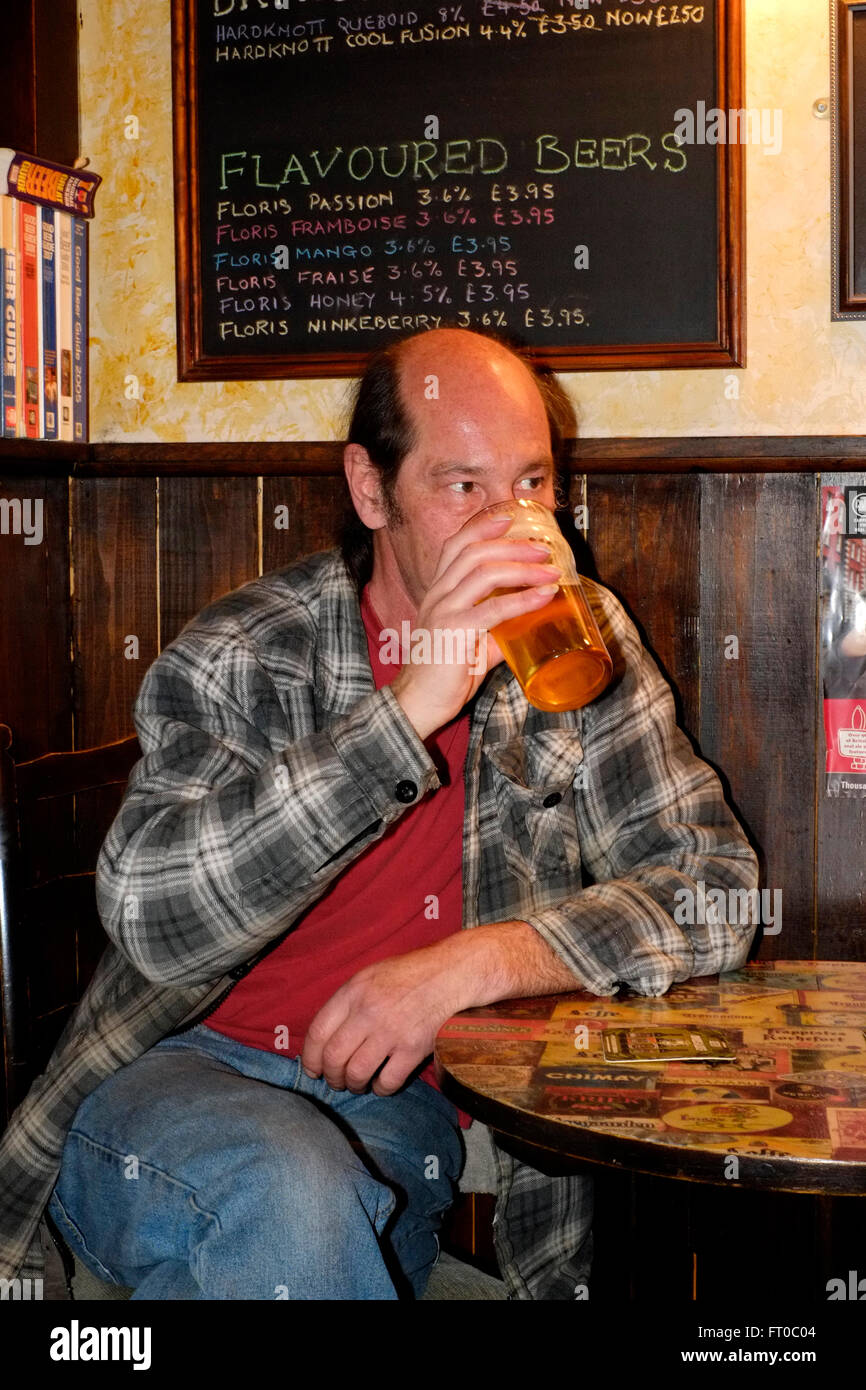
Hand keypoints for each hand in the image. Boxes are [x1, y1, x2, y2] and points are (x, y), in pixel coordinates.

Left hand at [301, 940, 472, 1095]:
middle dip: (331, 1076)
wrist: (451, 974)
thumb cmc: (409, 974)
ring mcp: (391, 1031)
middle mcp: (368, 1012)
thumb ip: (347, 1002)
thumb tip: (326, 1037)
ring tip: (357, 1085)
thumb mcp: (370, 976)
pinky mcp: (413, 1048)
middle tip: (336, 1081)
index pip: (318, 1032)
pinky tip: (381, 1085)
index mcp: (354, 991)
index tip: (313, 1069)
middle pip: (334, 1057)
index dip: (311, 1057)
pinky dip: (381, 1089)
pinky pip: (388, 1082)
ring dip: (353, 1085)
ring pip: (357, 1073)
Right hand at [391, 510, 560, 738]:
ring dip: (522, 568)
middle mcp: (438, 595)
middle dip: (512, 545)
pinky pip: (493, 608)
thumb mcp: (470, 644)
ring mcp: (444, 611)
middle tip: (543, 548)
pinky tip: (544, 597)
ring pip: (484, 573)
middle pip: (474, 551)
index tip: (509, 518)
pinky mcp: (455, 632)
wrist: (417, 703)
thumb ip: (494, 632)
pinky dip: (523, 599)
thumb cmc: (441, 675)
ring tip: (549, 571)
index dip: (482, 528)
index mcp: (438, 592)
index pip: (456, 546)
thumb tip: (525, 624)